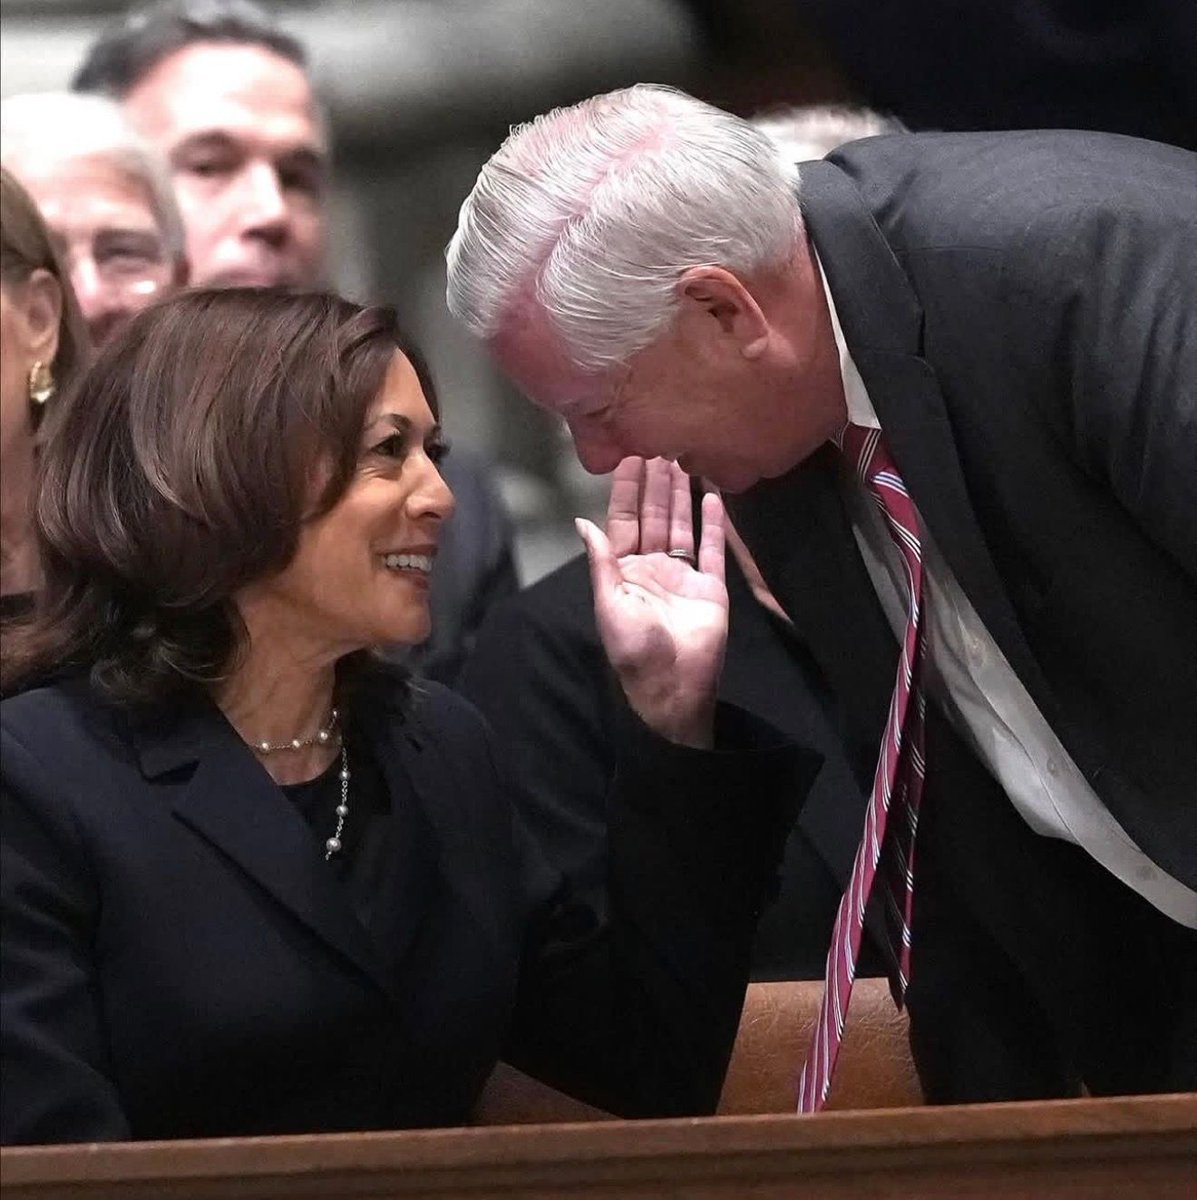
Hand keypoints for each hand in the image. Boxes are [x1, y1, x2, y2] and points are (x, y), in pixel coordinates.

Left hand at [575, 457, 727, 747]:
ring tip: (684, 461)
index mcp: (624, 571)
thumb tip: (583, 522)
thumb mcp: (609, 604)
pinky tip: (713, 497)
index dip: (626, 492)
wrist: (673, 686)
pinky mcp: (711, 588)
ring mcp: (683, 576)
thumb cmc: (634, 650)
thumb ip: (600, 562)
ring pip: (682, 527)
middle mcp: (652, 568)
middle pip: (655, 518)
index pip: (624, 522)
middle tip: (660, 446)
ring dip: (682, 496)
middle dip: (656, 485)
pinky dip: (713, 524)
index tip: (630, 458)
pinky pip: (712, 550)